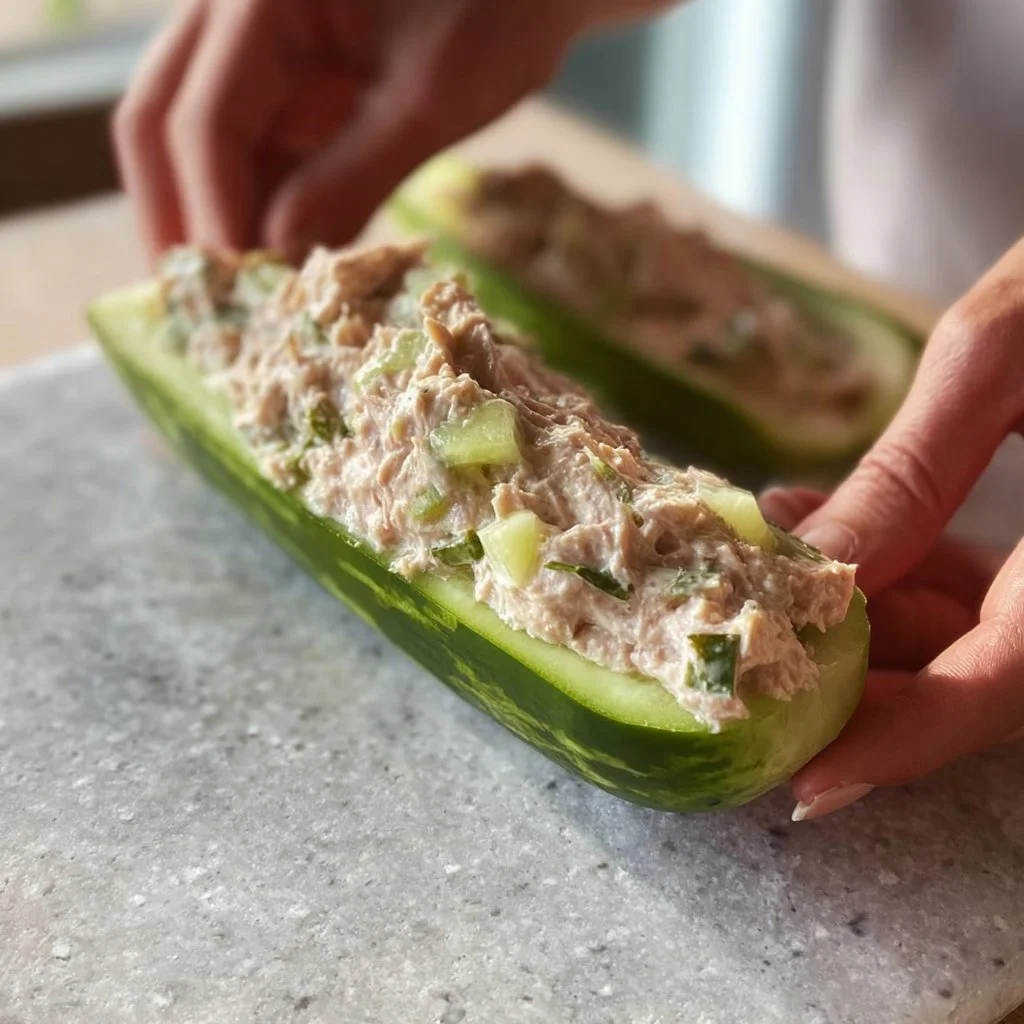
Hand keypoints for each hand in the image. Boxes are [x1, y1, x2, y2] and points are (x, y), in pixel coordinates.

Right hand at [113, 0, 671, 264]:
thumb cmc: (504, 10)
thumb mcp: (432, 98)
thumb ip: (353, 173)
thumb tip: (281, 254)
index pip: (202, 116)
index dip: (212, 214)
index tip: (235, 296)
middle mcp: (235, 12)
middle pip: (164, 122)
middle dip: (180, 218)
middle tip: (199, 310)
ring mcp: (258, 51)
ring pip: (201, 146)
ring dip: (219, 222)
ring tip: (239, 303)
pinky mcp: (291, 87)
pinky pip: (255, 154)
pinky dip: (263, 210)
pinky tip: (280, 266)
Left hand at [760, 238, 1023, 820]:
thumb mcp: (999, 355)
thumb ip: (911, 473)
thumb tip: (812, 566)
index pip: (1007, 685)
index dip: (906, 740)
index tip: (808, 783)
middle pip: (984, 680)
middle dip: (863, 676)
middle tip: (758, 650)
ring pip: (982, 639)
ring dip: (869, 614)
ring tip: (776, 559)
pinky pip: (998, 591)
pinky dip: (913, 570)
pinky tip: (835, 523)